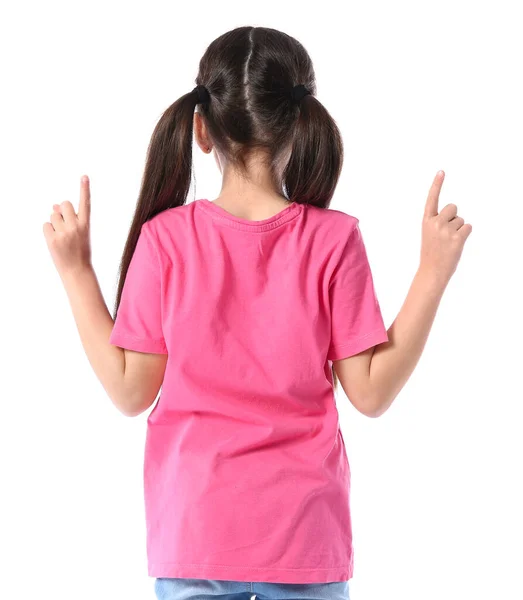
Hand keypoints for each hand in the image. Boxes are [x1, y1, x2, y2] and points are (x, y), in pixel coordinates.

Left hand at [43, 175, 91, 279]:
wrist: (77, 271)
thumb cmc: (80, 251)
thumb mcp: (81, 234)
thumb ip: (71, 218)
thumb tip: (54, 205)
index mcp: (85, 225)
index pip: (85, 204)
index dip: (84, 189)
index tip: (84, 176)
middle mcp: (75, 227)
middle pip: (64, 204)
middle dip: (62, 210)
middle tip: (65, 223)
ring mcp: (63, 233)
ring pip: (53, 215)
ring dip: (55, 222)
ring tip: (61, 236)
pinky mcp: (52, 239)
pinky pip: (46, 225)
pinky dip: (48, 231)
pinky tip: (55, 240)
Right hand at [420, 170, 471, 285]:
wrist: (431, 271)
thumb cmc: (432, 253)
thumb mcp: (430, 235)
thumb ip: (440, 222)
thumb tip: (459, 219)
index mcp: (426, 221)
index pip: (432, 199)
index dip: (437, 184)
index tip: (441, 171)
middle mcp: (435, 223)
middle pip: (453, 208)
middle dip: (454, 217)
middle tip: (447, 233)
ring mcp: (445, 230)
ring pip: (461, 219)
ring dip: (459, 229)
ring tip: (449, 242)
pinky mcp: (457, 237)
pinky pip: (468, 227)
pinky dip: (465, 234)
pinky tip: (456, 244)